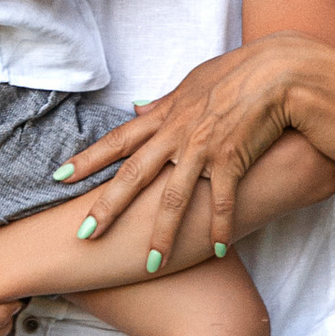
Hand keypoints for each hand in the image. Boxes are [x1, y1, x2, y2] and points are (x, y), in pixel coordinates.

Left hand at [69, 37, 323, 251]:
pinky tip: (218, 250)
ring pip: (174, 198)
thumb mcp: (191, 82)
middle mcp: (176, 134)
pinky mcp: (232, 161)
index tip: (58, 177)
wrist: (277, 71)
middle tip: (85, 234)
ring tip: (150, 264)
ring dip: (162, 234)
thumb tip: (136, 108)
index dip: (86, 160)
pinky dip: (220, 226)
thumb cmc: (236, 73)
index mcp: (164, 115)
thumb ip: (162, 102)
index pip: (116, 140)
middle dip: (108, 207)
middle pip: (134, 176)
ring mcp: (203, 149)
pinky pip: (222, 201)